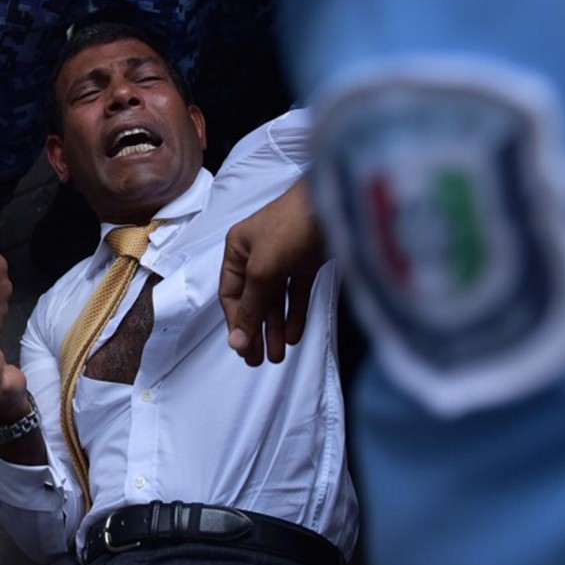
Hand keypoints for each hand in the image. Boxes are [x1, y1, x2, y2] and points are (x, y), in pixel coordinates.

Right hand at [219, 180, 325, 365]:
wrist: (334, 203)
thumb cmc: (289, 230)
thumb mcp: (262, 270)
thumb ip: (250, 308)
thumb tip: (235, 343)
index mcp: (237, 250)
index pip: (230, 294)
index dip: (236, 322)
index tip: (243, 349)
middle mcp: (257, 254)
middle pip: (253, 300)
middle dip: (256, 330)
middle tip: (259, 361)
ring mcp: (283, 258)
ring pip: (275, 299)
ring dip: (275, 327)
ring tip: (278, 356)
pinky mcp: (306, 262)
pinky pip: (295, 293)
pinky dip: (295, 314)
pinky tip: (294, 336)